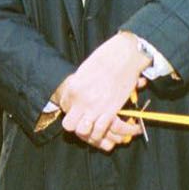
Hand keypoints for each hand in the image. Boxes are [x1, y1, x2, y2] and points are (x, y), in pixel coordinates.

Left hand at [54, 31, 148, 150]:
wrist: (124, 56)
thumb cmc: (105, 59)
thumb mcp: (85, 71)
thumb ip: (78, 85)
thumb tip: (77, 93)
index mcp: (73, 88)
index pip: (64, 107)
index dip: (71, 108)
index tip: (79, 107)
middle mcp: (81, 100)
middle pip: (69, 125)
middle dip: (75, 125)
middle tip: (83, 120)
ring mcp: (94, 107)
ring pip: (82, 132)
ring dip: (88, 133)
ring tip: (94, 128)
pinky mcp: (109, 112)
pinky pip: (99, 131)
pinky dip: (101, 134)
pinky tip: (104, 129)